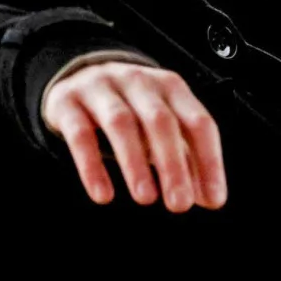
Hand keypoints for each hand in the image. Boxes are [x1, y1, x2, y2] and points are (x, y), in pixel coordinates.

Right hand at [41, 61, 226, 212]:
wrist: (79, 76)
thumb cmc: (132, 109)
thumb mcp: (162, 126)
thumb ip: (186, 158)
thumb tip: (209, 197)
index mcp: (170, 87)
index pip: (198, 122)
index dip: (209, 161)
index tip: (213, 200)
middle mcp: (138, 81)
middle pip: (160, 121)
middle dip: (172, 165)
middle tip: (179, 205)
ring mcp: (100, 88)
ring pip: (121, 123)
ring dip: (135, 163)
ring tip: (146, 198)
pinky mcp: (67, 102)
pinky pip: (80, 134)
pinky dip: (92, 166)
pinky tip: (103, 194)